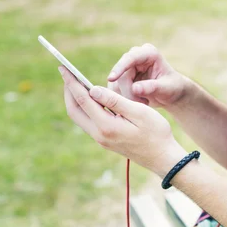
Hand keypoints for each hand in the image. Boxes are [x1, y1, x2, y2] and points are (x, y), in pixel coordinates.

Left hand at [60, 67, 184, 177]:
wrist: (163, 158)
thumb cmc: (157, 133)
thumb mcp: (139, 112)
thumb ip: (115, 101)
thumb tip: (93, 89)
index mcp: (107, 126)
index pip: (83, 100)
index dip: (72, 82)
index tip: (63, 68)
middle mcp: (99, 135)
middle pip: (74, 111)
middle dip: (68, 91)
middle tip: (66, 73)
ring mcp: (102, 140)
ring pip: (80, 117)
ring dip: (76, 99)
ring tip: (77, 82)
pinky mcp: (106, 141)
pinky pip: (89, 122)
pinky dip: (86, 107)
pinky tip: (92, 98)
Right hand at [107, 44, 189, 109]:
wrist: (171, 93)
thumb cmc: (172, 87)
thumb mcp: (166, 88)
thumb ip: (152, 87)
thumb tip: (135, 88)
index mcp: (149, 53)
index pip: (130, 58)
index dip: (120, 67)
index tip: (111, 78)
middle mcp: (135, 56)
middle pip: (121, 74)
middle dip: (128, 91)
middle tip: (143, 103)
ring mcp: (127, 67)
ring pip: (115, 83)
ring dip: (126, 97)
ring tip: (145, 102)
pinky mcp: (121, 77)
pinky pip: (114, 89)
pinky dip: (123, 98)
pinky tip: (137, 103)